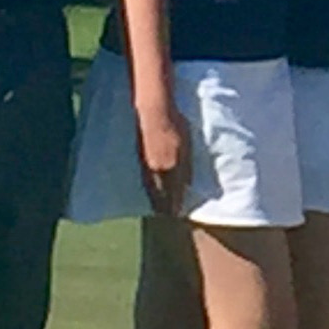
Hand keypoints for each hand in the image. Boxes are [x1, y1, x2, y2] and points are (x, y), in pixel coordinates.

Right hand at [134, 102, 192, 217]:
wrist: (155, 114)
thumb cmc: (177, 126)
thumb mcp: (188, 146)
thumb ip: (188, 167)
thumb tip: (188, 184)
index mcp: (172, 167)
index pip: (174, 193)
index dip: (175, 204)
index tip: (176, 213)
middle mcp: (158, 170)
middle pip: (161, 194)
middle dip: (164, 206)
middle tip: (166, 214)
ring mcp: (147, 165)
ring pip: (151, 188)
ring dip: (155, 198)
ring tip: (158, 207)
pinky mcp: (140, 159)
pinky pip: (145, 179)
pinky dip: (148, 187)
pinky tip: (150, 190)